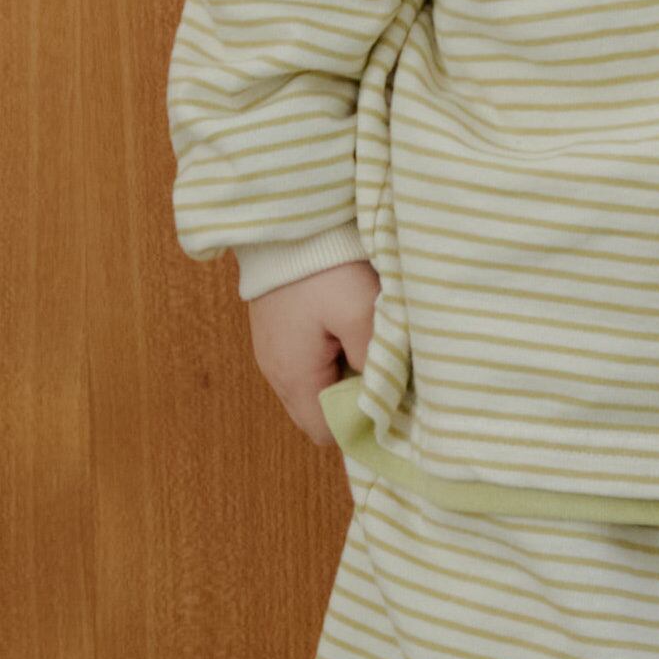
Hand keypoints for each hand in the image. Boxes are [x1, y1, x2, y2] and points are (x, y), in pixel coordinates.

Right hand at [247, 262, 377, 437]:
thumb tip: (382, 391)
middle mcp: (276, 374)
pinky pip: (305, 366)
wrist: (288, 226)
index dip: (359, 423)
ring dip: (340, 380)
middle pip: (317, 415)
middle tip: (378, 371)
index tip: (386, 397)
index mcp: (295, 376)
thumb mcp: (361, 312)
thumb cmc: (324, 269)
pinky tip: (345, 332)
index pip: (327, 432)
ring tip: (364, 348)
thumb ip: (373, 360)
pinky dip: (328, 360)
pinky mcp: (275, 335)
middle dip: (351, 402)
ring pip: (312, 391)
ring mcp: (272, 354)